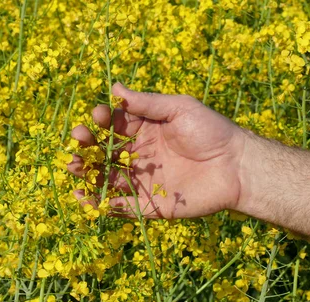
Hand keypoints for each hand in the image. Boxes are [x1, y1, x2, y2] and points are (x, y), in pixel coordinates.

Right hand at [67, 83, 246, 218]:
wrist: (237, 166)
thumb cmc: (212, 131)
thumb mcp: (179, 109)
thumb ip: (148, 103)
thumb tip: (114, 87)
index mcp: (147, 131)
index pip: (115, 126)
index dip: (102, 121)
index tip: (96, 117)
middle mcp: (142, 156)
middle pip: (106, 152)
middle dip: (87, 146)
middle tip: (78, 141)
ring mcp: (145, 181)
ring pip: (108, 179)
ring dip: (88, 174)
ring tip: (72, 167)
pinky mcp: (152, 205)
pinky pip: (123, 207)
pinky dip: (103, 204)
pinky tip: (86, 196)